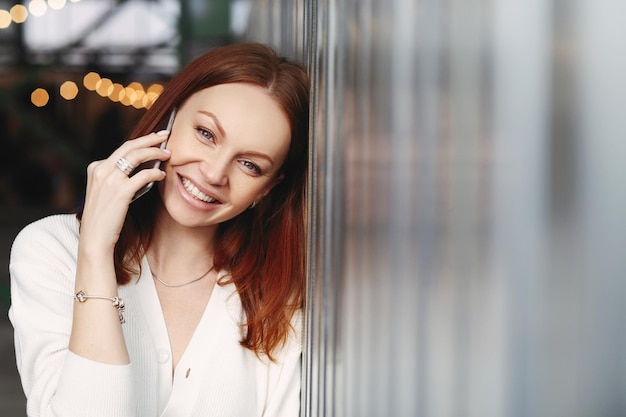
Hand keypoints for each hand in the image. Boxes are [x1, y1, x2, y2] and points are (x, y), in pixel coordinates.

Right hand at [79, 131, 170, 254]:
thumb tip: (142, 167)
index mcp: (96, 167)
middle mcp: (101, 169)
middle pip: (130, 146)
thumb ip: (117, 178)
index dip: (141, 142)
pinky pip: (143, 175)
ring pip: (137, 156)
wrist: (95, 238)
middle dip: (150, 139)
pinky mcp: (120, 191)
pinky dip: (155, 173)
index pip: (122, 149)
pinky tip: (162, 174)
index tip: (154, 139)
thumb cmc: (104, 218)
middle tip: (165, 135)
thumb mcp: (105, 192)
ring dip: (155, 152)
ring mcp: (110, 179)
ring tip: (168, 154)